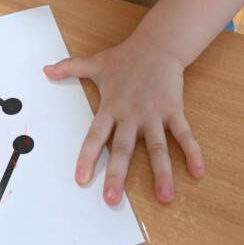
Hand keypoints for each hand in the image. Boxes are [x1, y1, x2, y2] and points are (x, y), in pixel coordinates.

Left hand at [44, 33, 203, 204]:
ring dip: (161, 172)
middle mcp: (131, 115)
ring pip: (157, 147)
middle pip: (123, 149)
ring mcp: (154, 115)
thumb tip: (46, 69)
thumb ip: (70, 68)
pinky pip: (184, 134)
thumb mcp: (95, 63)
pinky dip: (192, 152)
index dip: (87, 157)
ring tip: (165, 197)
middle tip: (112, 200)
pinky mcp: (173, 111)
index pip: (95, 136)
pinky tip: (198, 172)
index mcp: (111, 107)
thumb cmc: (125, 57)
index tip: (80, 179)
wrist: (157, 44)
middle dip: (117, 174)